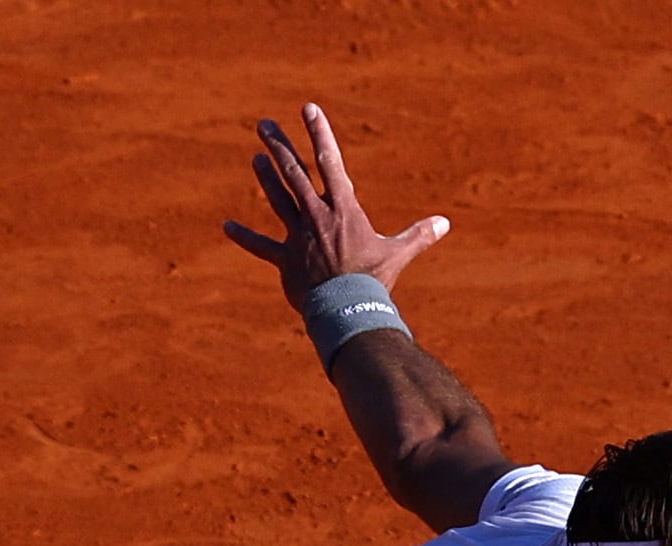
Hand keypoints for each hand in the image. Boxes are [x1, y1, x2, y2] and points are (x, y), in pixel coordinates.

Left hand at [222, 104, 448, 300]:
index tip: (308, 108)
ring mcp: (298, 237)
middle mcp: (317, 216)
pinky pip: (261, 247)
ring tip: (255, 157)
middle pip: (294, 173)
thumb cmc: (374, 281)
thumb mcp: (398, 253)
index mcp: (343, 208)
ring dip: (265, 178)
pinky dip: (244, 237)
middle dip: (279, 146)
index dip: (318, 132)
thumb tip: (445, 223)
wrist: (348, 310)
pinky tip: (226, 225)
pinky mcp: (285, 261)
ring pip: (278, 200)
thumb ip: (418, 234)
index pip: (330, 160)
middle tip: (263, 125)